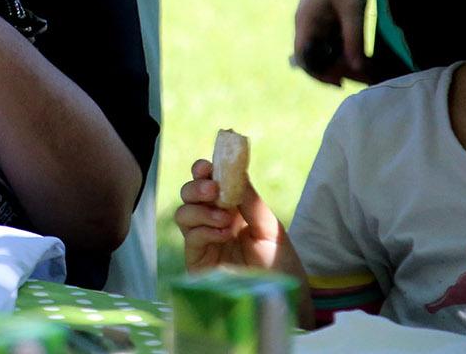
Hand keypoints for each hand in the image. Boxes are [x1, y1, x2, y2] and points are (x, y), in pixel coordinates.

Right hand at [175, 159, 305, 274]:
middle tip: (214, 190)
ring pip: (182, 214)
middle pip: (188, 195)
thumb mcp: (271, 228)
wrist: (283, 300)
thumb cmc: (281, 265)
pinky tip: (224, 234)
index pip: (207, 183)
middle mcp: (213, 221)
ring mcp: (204, 241)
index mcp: (230, 208)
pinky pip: (191, 238)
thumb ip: (251, 202)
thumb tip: (235, 171)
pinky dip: (205, 230)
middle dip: (196, 187)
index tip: (208, 166)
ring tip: (225, 219)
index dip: (203, 171)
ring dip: (200, 209)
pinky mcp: (198, 261)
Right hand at [293, 0, 368, 84]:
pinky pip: (333, 43)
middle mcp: (307, 26)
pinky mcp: (327, 21)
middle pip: (315, 59)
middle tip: (364, 78)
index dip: (319, 74)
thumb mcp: (352, 8)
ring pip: (326, 53)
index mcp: (305, 22)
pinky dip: (346, 52)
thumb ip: (353, 39)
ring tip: (368, 71)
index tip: (342, 81)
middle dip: (337, 71)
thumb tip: (357, 69)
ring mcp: (316, 24)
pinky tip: (363, 57)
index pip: (303, 58)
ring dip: (344, 63)